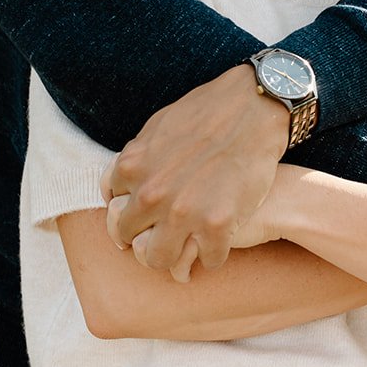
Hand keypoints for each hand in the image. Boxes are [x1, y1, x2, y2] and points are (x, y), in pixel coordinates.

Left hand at [103, 65, 289, 277]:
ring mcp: (183, 213)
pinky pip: (207, 260)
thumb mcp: (156, 127)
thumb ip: (135, 158)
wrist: (253, 107)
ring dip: (174, 255)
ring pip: (160, 260)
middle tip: (166, 234)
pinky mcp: (217, 225)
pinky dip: (214, 253)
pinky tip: (220, 240)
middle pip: (130, 241)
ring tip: (188, 245)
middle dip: (146, 238)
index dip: (131, 215)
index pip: (113, 211)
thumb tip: (119, 184)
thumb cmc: (206, 112)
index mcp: (132, 169)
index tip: (146, 218)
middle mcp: (151, 195)